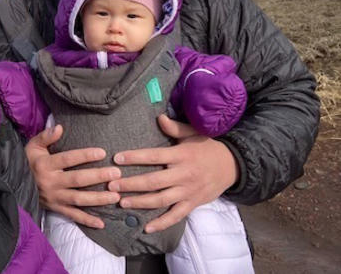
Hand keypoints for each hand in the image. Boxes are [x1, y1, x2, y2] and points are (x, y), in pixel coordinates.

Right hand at [25, 124, 121, 227]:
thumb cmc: (28, 161)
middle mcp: (50, 182)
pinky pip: (72, 215)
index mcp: (45, 165)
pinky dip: (87, 220)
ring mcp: (54, 197)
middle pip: (77, 180)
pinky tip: (101, 223)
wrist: (13, 183)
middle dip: (98, 176)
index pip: (68, 159)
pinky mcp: (55, 208)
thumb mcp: (33, 146)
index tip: (102, 153)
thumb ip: (46, 136)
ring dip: (98, 199)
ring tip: (115, 196)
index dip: (85, 155)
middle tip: (116, 174)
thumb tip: (59, 127)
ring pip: (78, 199)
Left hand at [108, 114, 238, 232]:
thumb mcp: (193, 133)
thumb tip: (159, 117)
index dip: (135, 157)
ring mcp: (188, 191)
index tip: (117, 159)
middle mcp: (184, 174)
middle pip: (154, 181)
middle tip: (112, 185)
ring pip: (161, 200)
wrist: (232, 166)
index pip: (154, 156)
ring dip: (140, 202)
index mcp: (181, 155)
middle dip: (131, 184)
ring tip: (122, 202)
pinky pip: (176, 216)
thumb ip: (175, 127)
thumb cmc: (207, 147)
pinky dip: (162, 223)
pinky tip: (146, 228)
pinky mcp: (193, 204)